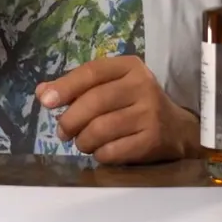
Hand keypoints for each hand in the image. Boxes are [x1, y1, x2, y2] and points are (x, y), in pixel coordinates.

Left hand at [36, 56, 194, 164]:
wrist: (178, 129)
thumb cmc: (135, 104)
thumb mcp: (111, 87)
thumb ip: (77, 87)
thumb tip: (43, 93)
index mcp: (130, 67)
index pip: (92, 72)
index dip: (65, 87)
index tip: (45, 101)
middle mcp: (143, 86)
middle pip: (94, 102)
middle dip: (70, 120)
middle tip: (63, 131)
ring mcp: (150, 114)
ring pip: (100, 129)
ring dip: (83, 140)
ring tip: (82, 142)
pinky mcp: (153, 140)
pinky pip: (113, 151)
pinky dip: (99, 154)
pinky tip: (101, 152)